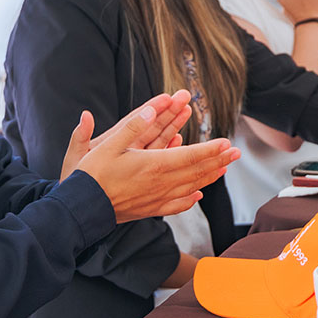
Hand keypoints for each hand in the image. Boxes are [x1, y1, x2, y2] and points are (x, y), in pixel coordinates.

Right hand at [64, 94, 241, 222]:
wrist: (80, 210)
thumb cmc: (91, 175)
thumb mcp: (109, 144)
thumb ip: (133, 126)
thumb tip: (153, 107)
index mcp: (153, 165)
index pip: (190, 156)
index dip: (210, 149)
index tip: (227, 143)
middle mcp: (160, 184)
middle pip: (196, 171)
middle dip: (218, 160)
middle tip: (237, 153)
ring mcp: (156, 199)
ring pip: (190, 188)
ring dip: (209, 177)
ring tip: (224, 169)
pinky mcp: (149, 210)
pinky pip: (176, 205)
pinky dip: (189, 199)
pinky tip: (196, 196)